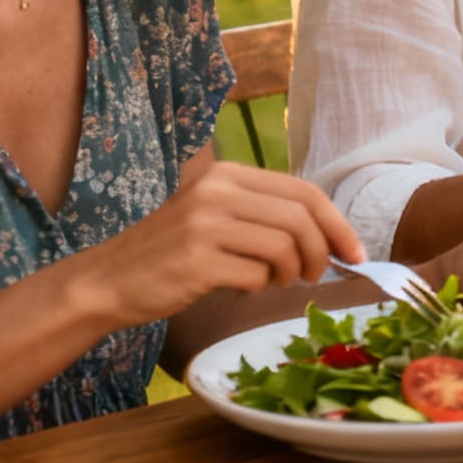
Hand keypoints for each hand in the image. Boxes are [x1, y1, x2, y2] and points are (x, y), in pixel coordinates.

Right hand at [84, 159, 362, 326]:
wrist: (108, 281)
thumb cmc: (171, 254)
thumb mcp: (215, 217)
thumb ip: (263, 216)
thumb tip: (330, 237)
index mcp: (226, 174)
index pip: (302, 192)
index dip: (337, 223)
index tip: (354, 252)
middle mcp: (215, 191)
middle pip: (300, 218)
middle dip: (322, 252)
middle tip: (316, 276)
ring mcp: (203, 225)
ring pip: (284, 246)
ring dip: (292, 272)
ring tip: (276, 282)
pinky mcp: (195, 261)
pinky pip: (256, 274)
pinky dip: (261, 286)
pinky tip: (245, 287)